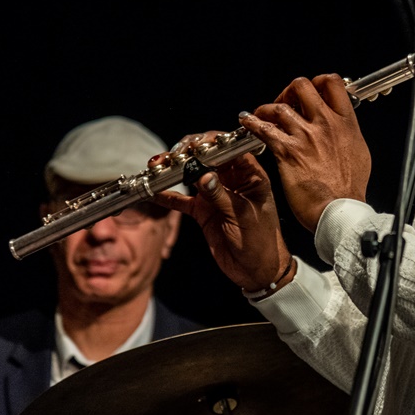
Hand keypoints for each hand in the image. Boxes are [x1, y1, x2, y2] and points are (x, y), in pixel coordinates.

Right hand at [148, 132, 292, 293]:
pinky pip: (182, 199)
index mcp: (250, 175)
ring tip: (157, 167)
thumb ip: (222, 195)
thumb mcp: (244, 216)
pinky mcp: (203, 211)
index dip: (212, 143)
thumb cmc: (262, 242)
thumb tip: (203, 175)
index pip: (230, 149)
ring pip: (192, 174)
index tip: (195, 146)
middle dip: (187, 152)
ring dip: (174, 169)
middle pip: (207, 156)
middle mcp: (231, 180)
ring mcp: (215, 194)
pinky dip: (167, 195)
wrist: (258, 271)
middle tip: (172, 156)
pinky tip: (153, 191)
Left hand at [239, 73, 370, 231]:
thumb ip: (348, 134)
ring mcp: (305, 136)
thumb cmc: (349, 188)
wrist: (339, 209)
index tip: (310, 92)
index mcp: (345, 123)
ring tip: (261, 114)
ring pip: (280, 106)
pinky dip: (252, 123)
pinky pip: (264, 129)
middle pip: (302, 86)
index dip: (318, 82)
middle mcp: (325, 124)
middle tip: (286, 101)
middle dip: (289, 90)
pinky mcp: (287, 152)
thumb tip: (342, 126)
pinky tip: (247, 122)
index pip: (332, 83)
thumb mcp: (359, 152)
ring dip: (267, 108)